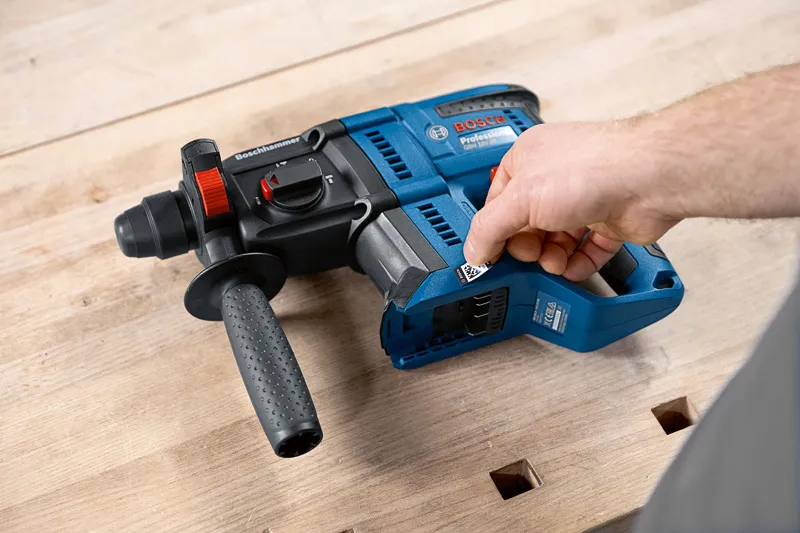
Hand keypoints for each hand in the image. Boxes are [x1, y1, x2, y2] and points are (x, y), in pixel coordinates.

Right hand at [463, 121, 679, 280]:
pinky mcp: (609, 219)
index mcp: (528, 159)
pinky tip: (573, 268)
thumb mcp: (521, 199)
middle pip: (527, 224)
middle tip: (530, 255)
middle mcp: (555, 177)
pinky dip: (578, 263)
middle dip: (527, 247)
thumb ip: (490, 228)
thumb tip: (473, 252)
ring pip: (556, 239)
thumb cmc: (593, 168)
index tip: (489, 254)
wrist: (650, 179)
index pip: (497, 200)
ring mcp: (583, 198)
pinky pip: (586, 249)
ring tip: (555, 263)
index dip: (493, 229)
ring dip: (552, 258)